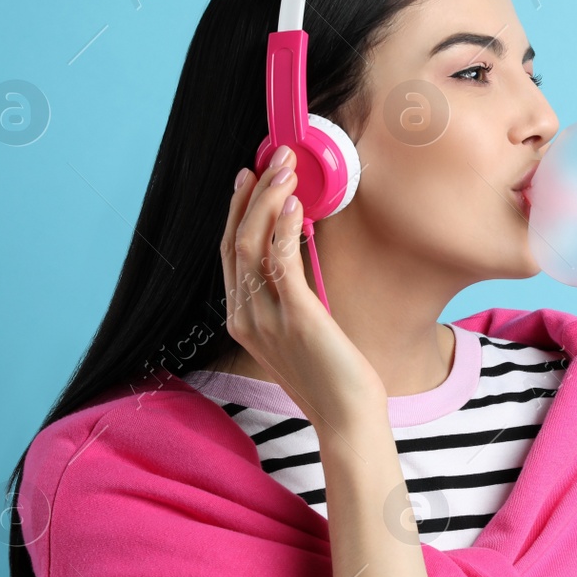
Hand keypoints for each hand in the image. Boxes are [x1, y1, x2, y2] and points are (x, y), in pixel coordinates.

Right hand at [221, 147, 385, 424]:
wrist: (347, 416)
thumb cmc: (332, 376)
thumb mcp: (299, 332)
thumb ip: (288, 298)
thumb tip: (294, 253)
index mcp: (241, 320)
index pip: (229, 255)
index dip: (236, 212)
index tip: (249, 178)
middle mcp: (245, 317)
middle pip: (233, 242)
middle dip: (250, 195)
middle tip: (271, 159)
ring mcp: (265, 318)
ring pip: (251, 244)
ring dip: (268, 199)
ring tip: (286, 168)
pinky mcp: (295, 316)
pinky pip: (280, 261)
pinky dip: (282, 226)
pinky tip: (294, 203)